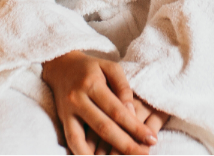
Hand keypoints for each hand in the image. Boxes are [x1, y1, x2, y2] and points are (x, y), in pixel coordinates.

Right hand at [41, 51, 156, 155]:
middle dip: (126, 144)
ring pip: (84, 139)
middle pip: (104, 127)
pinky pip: (71, 141)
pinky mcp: (62, 119)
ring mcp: (68, 111)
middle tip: (144, 155)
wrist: (62, 66)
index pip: (117, 111)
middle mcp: (78, 99)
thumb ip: (123, 87)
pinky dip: (81, 154)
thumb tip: (131, 111)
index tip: (151, 139)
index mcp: (92, 84)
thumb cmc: (92, 68)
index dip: (135, 127)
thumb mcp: (110, 68)